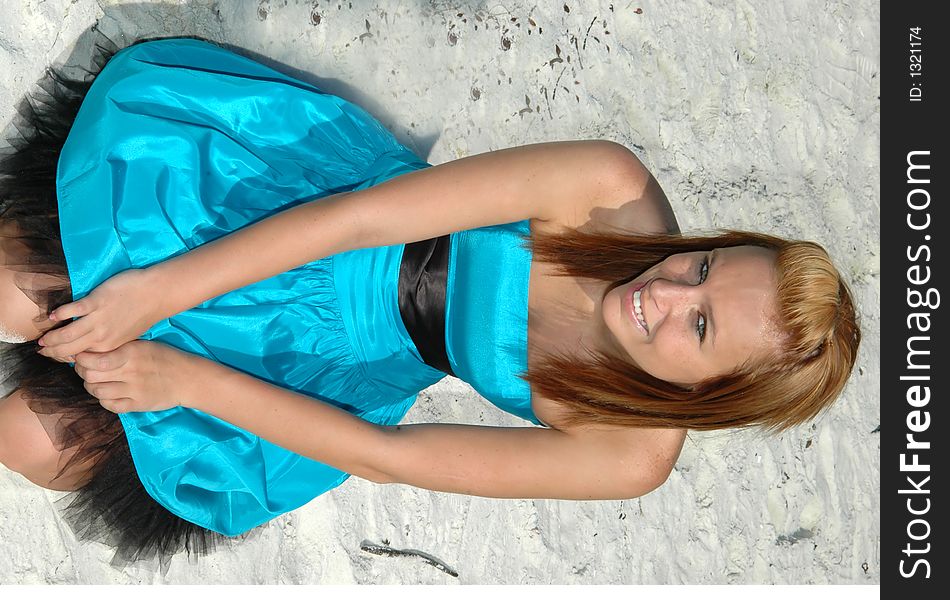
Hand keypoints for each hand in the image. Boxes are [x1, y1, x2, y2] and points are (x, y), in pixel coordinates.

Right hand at [37, 269, 163, 360]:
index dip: (65, 357)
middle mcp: (102, 337)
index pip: (80, 357)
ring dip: (52, 336)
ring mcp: (99, 320)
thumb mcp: (126, 337)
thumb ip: (109, 343)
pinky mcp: (97, 302)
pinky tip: (52, 316)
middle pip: (70, 348)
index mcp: (109, 347)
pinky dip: (61, 314)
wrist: (155, 294)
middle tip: (40, 349)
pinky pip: (73, 310)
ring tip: (41, 338)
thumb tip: (91, 347)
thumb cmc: (142, 313)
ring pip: (68, 334)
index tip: (53, 356)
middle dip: (53, 350)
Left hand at [73, 340, 197, 413]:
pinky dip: (104, 400)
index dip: (81, 359)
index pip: (94, 359)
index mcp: (131, 353)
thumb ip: (119, 349)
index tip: (81, 358)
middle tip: (84, 370)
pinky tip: (108, 394)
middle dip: (82, 373)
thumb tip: (90, 352)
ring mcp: (134, 390)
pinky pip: (110, 405)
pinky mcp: (138, 404)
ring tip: (96, 382)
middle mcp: (131, 371)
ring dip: (91, 387)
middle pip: (91, 376)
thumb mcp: (143, 345)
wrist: (187, 378)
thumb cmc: (164, 358)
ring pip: (97, 391)